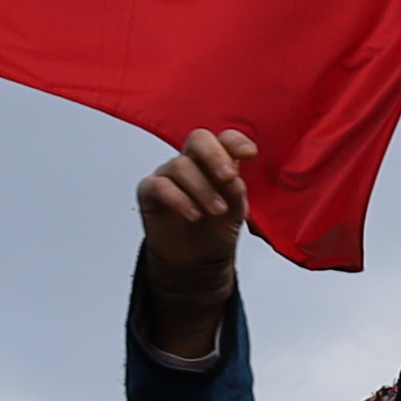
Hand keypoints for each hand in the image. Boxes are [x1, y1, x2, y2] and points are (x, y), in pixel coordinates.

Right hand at [138, 126, 257, 347]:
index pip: (225, 139)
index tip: (250, 153)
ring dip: (202, 189)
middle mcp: (192, 162)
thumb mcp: (235, 214)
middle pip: (198, 139)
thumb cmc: (215, 231)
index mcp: (217, 162)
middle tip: (227, 177)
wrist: (195, 261)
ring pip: (181, 165)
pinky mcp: (149, 190)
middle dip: (215, 155)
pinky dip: (180, 200)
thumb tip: (233, 180)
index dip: (236, 142)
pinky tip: (194, 215)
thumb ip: (236, 194)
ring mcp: (169, 174)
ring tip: (217, 211)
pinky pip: (161, 185)